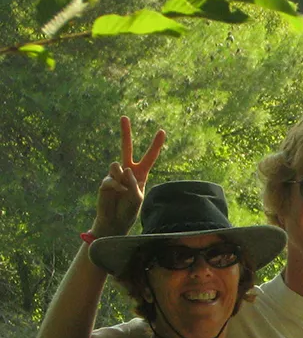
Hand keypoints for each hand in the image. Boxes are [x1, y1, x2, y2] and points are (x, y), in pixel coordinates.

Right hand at [92, 117, 165, 237]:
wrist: (114, 220)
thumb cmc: (129, 210)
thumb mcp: (137, 198)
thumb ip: (133, 183)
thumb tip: (124, 168)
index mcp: (140, 174)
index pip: (149, 157)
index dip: (155, 145)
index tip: (161, 131)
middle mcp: (127, 171)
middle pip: (126, 148)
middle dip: (125, 133)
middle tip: (124, 117)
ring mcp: (115, 174)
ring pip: (118, 166)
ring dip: (122, 179)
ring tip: (122, 192)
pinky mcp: (105, 180)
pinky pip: (111, 178)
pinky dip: (115, 186)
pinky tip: (115, 194)